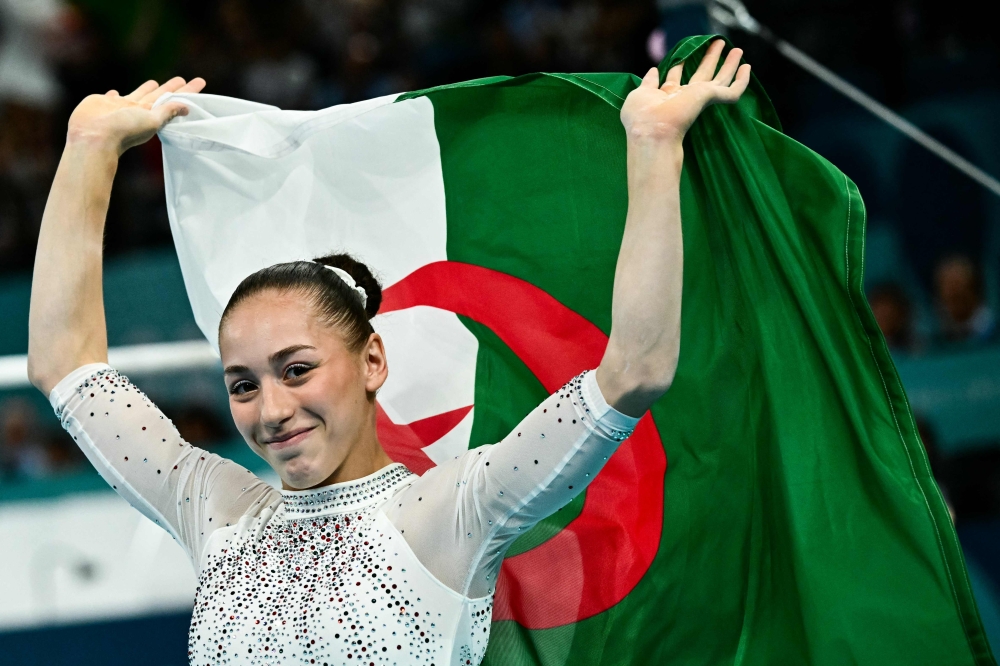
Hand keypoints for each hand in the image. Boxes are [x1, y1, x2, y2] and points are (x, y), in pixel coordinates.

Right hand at [66, 77, 205, 154]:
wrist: (94, 137)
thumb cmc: (124, 130)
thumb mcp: (152, 121)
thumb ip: (167, 112)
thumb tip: (187, 107)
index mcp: (152, 114)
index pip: (174, 100)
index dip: (187, 91)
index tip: (200, 81)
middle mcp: (138, 110)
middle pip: (158, 95)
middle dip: (170, 88)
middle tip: (180, 79)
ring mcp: (120, 107)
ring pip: (137, 94)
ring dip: (145, 89)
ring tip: (154, 83)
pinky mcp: (103, 103)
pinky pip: (112, 97)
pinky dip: (114, 95)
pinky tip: (115, 93)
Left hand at [621, 39, 749, 143]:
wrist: (653, 131)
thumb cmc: (642, 116)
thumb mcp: (641, 94)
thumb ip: (648, 82)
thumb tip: (654, 69)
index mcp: (668, 97)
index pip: (676, 78)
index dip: (679, 66)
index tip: (682, 55)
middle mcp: (686, 97)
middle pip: (703, 74)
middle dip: (710, 59)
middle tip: (719, 43)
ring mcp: (700, 98)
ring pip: (721, 79)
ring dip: (729, 64)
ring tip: (737, 50)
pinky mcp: (711, 99)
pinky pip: (733, 91)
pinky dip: (742, 80)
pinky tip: (747, 68)